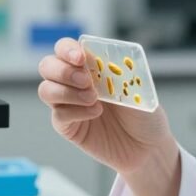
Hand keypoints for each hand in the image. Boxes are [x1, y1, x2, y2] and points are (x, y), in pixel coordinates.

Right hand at [37, 37, 176, 175]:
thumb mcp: (137, 87)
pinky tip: (95, 113)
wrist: (149, 147)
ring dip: (66, 92)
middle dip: (63, 70)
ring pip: (46, 90)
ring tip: (93, 99)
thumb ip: (117, 72)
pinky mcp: (69, 127)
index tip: (81, 58)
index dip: (67, 49)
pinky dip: (75, 112)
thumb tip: (101, 60)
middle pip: (47, 66)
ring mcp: (69, 104)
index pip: (65, 48)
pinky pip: (58, 116)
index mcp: (91, 65)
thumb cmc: (144, 113)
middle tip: (87, 81)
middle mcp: (75, 82)